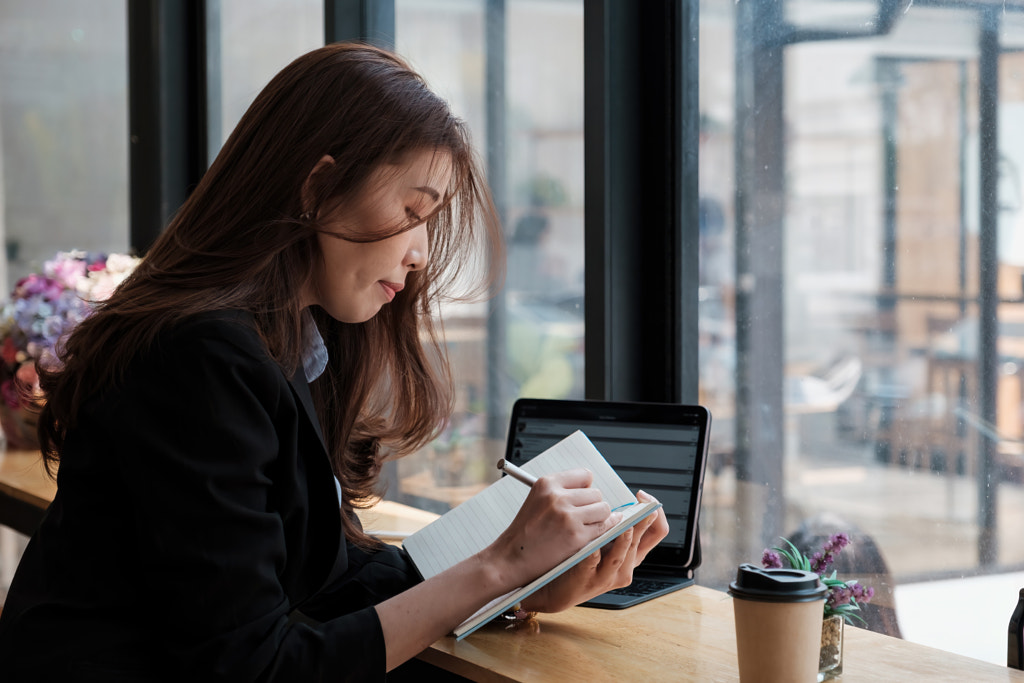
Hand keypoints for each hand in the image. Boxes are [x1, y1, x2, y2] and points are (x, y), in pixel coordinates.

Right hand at [486, 469, 621, 588]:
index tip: (583, 498)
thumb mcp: (537, 500)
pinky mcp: (576, 536)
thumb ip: (562, 492)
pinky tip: (595, 533)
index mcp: (546, 484)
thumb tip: (592, 491)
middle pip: (596, 493)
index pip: (584, 475)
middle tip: (582, 517)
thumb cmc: (525, 532)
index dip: (586, 488)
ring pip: (603, 509)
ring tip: (584, 526)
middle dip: (593, 505)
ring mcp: (567, 516)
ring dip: (599, 518)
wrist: (511, 558)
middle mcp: (557, 497)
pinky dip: (604, 530)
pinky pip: (604, 527)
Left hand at [520, 490, 668, 612]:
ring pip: (620, 556)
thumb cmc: (575, 559)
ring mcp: (605, 576)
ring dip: (623, 540)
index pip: (656, 532)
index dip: (655, 514)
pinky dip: (594, 556)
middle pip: (640, 542)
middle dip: (642, 523)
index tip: (644, 498)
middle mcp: (623, 565)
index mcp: (629, 552)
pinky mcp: (585, 582)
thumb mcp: (600, 538)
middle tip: (643, 507)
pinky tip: (592, 546)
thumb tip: (612, 496)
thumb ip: (610, 522)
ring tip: (624, 526)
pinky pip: (591, 566)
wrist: (548, 586)